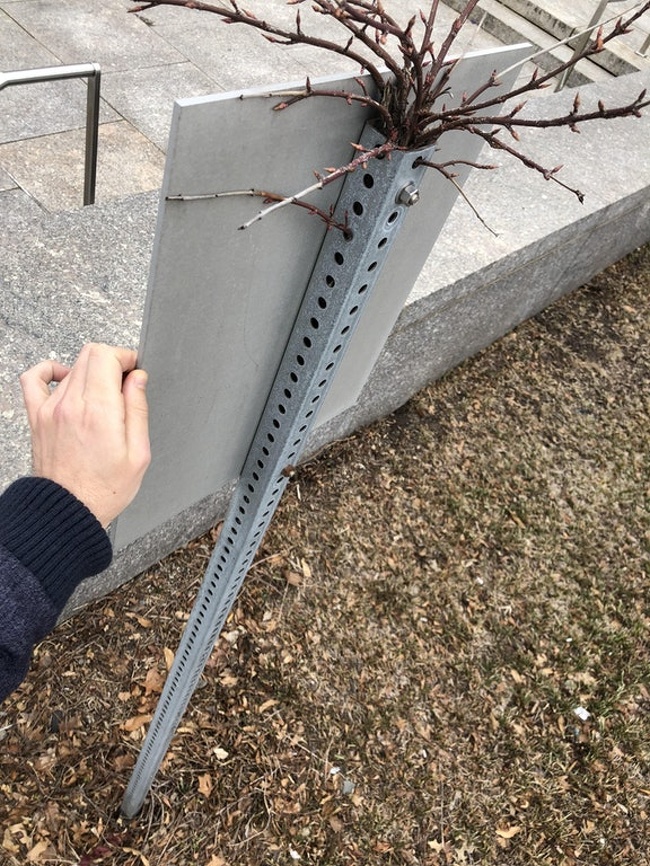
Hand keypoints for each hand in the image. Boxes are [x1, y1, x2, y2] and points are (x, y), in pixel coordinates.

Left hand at [20, 344, 150, 527]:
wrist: (68, 511)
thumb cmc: (105, 489)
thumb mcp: (138, 453)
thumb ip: (137, 408)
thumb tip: (137, 378)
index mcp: (99, 412)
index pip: (106, 355)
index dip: (124, 357)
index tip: (133, 370)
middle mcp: (71, 405)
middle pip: (89, 354)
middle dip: (111, 361)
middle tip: (122, 383)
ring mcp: (50, 409)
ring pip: (72, 367)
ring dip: (91, 373)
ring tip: (102, 397)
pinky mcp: (37, 417)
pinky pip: (33, 378)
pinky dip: (50, 371)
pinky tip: (65, 379)